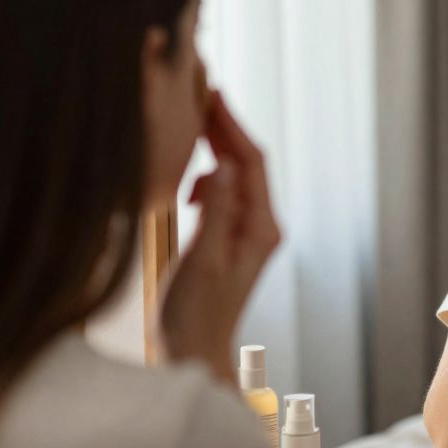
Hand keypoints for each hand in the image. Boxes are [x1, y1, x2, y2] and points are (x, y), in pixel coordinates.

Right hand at [156, 92, 281, 372]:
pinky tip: (186, 186)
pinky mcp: (229, 239)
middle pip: (247, 163)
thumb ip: (216, 212)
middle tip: (197, 95)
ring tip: (187, 129)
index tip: (211, 94)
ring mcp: (247, 232)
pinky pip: (223, 194)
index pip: (252, 161)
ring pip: (235, 176)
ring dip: (214, 151)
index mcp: (261, 228)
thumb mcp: (203, 260)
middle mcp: (261, 226)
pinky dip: (206, 178)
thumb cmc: (194, 315)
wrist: (191, 353)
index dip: (231, 124)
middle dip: (223, 129)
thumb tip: (227, 167)